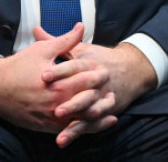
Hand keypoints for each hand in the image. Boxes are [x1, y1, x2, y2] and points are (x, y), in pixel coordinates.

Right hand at [0, 23, 108, 132]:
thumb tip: (81, 27)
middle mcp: (58, 104)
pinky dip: (86, 127)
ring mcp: (53, 118)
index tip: (107, 70)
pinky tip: (96, 122)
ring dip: (99, 114)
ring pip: (82, 120)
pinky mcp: (47, 126)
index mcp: (59, 84)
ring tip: (111, 106)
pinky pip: (70, 130)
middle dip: (102, 95)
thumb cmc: (18, 66)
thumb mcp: (42, 50)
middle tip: (112, 88)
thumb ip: (65, 41)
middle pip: (89, 102)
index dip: (99, 75)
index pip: (87, 81)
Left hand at [38, 30, 155, 147]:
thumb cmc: (100, 58)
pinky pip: (93, 123)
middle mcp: (99, 82)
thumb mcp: (80, 49)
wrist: (131, 69)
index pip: (74, 67)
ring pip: (90, 112)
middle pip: (85, 93)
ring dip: (76, 123)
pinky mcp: (106, 111)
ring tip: (61, 133)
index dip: (59, 71)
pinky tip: (66, 138)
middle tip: (55, 110)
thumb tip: (36, 30)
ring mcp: (104, 98)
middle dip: (71, 103)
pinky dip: (81, 131)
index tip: (43, 76)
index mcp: (91, 64)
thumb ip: (57, 42)